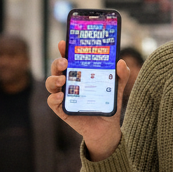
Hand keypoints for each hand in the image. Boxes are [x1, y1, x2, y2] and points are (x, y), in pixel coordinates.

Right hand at [45, 40, 130, 161]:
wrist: (106, 128)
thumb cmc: (107, 105)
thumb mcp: (116, 89)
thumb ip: (121, 75)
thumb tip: (121, 62)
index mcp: (78, 74)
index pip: (69, 59)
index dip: (64, 50)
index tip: (64, 43)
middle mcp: (68, 83)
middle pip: (57, 69)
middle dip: (57, 62)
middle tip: (65, 62)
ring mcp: (63, 96)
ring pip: (51, 83)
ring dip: (53, 79)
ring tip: (63, 79)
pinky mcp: (62, 110)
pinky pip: (52, 102)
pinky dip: (54, 98)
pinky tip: (60, 96)